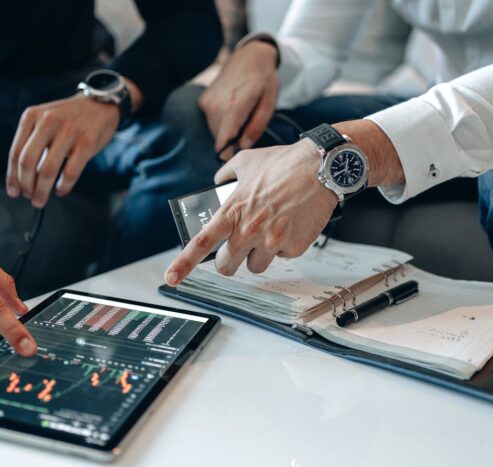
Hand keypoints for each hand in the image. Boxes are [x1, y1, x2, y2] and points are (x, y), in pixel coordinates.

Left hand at [6, 94, 118, 207]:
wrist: (100, 104)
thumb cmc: (68, 119)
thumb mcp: (45, 122)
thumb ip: (33, 145)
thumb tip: (22, 180)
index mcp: (32, 116)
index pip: (16, 153)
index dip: (13, 177)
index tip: (14, 192)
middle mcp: (48, 122)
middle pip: (28, 162)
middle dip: (26, 185)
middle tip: (29, 197)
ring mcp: (69, 131)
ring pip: (48, 170)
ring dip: (42, 190)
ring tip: (41, 199)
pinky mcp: (87, 142)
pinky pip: (70, 172)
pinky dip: (63, 187)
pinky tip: (60, 191)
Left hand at [163, 119, 404, 284]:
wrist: (321, 168)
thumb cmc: (284, 163)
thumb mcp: (246, 161)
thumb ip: (226, 174)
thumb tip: (217, 181)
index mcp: (232, 211)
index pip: (201, 244)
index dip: (183, 264)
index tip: (171, 279)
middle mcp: (249, 229)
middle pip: (227, 266)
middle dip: (230, 261)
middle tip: (238, 249)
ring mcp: (272, 241)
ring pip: (256, 266)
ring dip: (260, 254)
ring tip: (272, 229)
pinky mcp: (294, 247)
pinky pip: (282, 257)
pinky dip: (285, 246)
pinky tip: (292, 224)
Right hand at [199, 40, 278, 160]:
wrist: (249, 55)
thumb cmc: (264, 79)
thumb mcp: (269, 103)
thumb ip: (256, 126)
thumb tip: (243, 146)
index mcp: (234, 107)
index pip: (223, 142)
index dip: (228, 155)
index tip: (237, 159)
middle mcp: (216, 106)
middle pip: (220, 139)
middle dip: (232, 141)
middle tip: (248, 130)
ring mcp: (207, 102)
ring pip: (215, 131)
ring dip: (227, 131)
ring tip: (242, 116)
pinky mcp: (203, 100)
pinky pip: (211, 121)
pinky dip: (222, 121)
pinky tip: (233, 109)